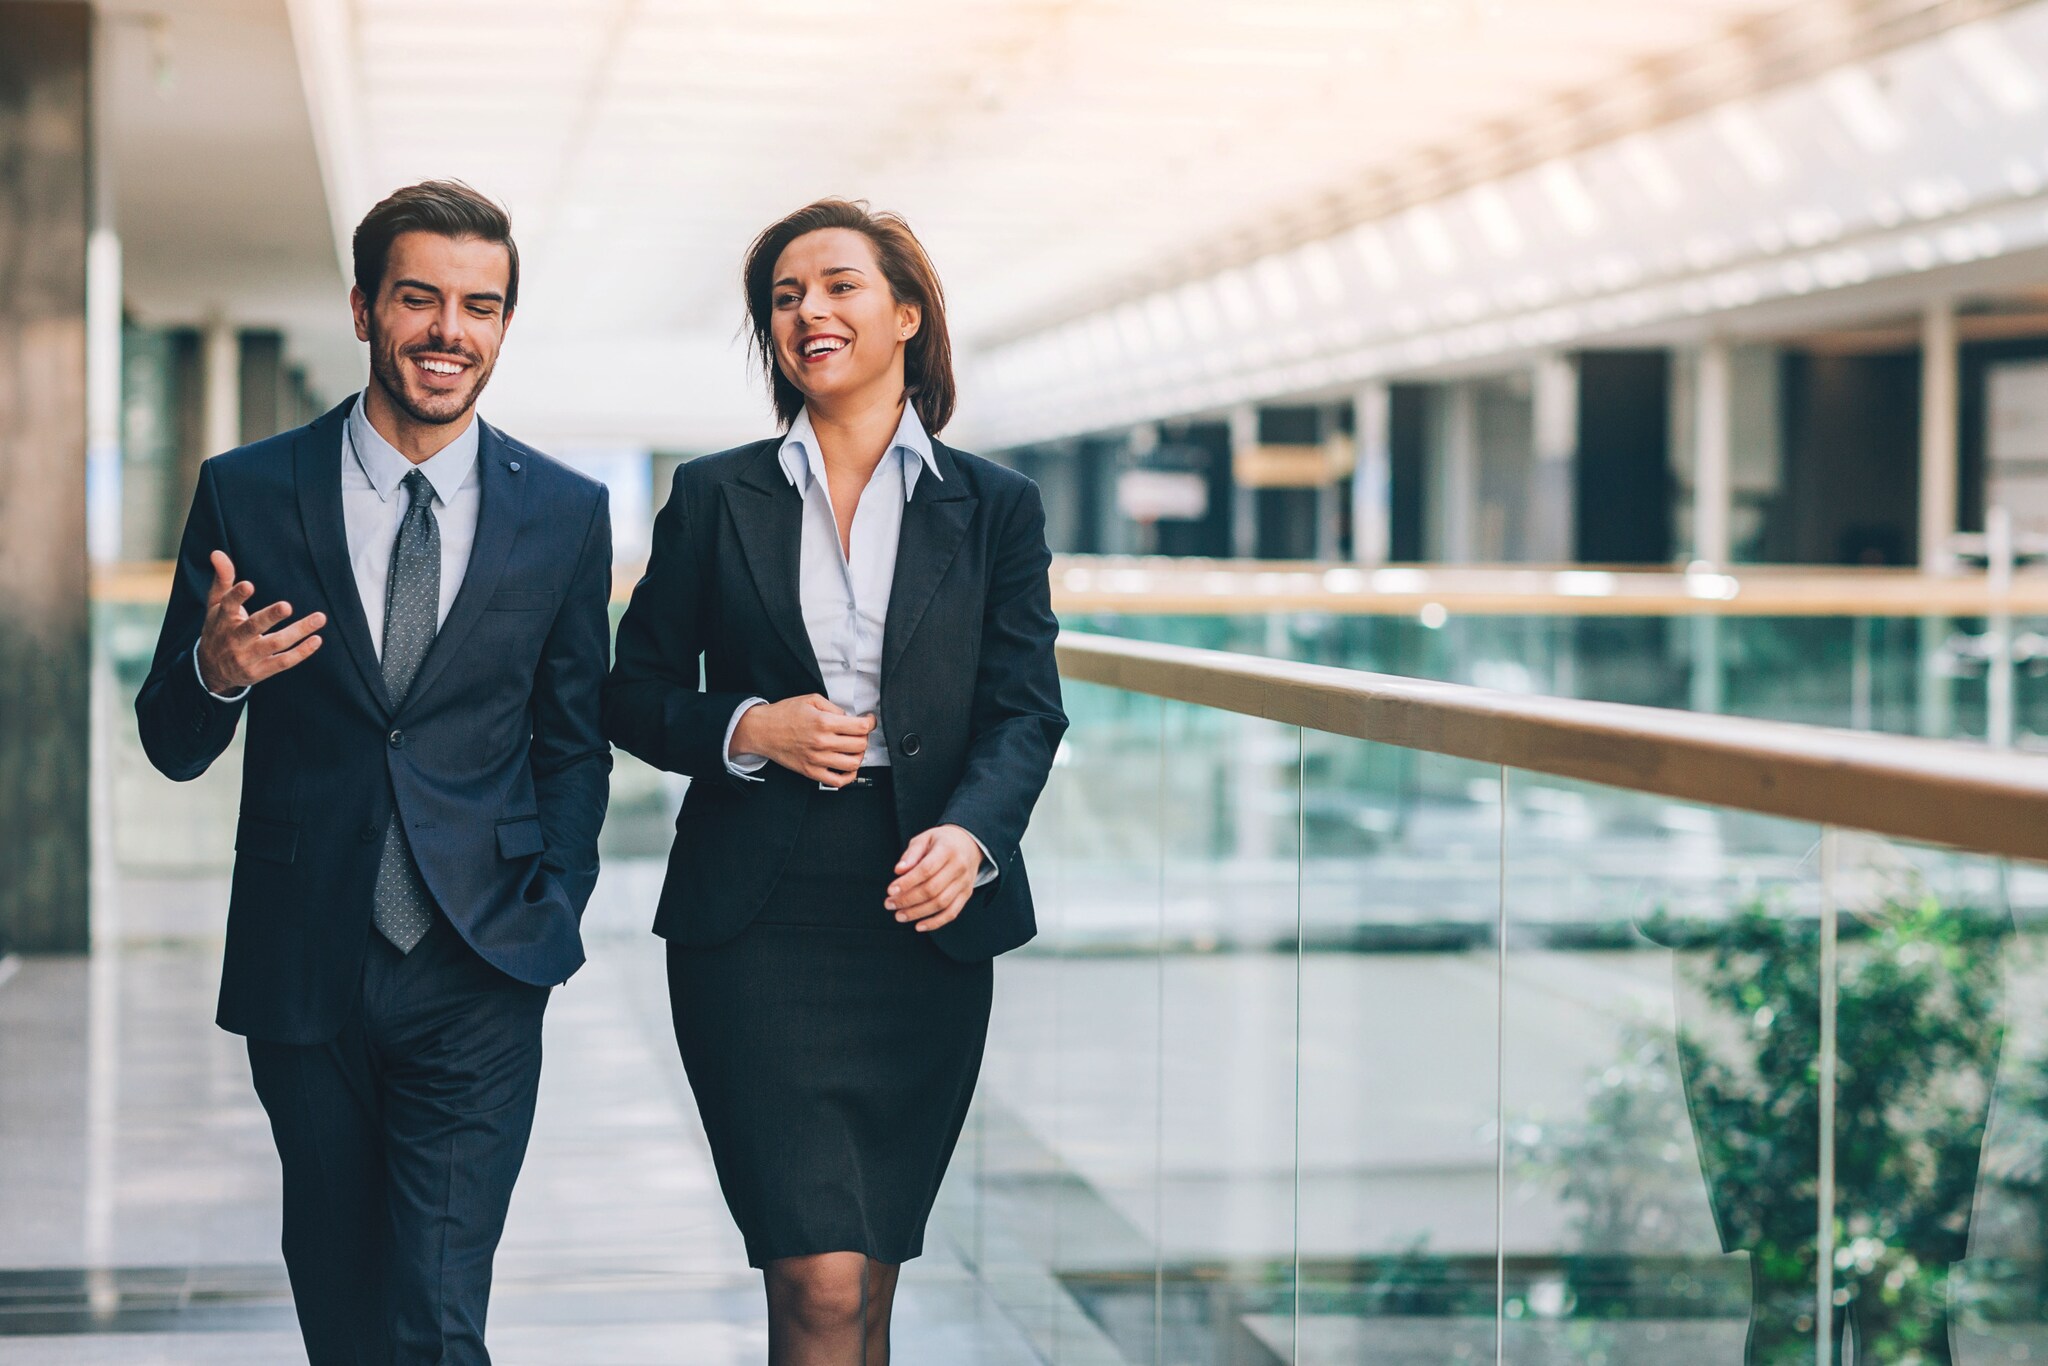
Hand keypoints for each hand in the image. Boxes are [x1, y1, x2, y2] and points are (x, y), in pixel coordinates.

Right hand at [195, 551, 326, 692]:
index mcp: (223, 619)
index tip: (248, 585)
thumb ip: (222, 579)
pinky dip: (301, 653)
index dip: (237, 596)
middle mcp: (234, 638)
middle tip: (287, 605)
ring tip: (320, 617)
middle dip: (270, 616)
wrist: (212, 669)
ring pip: (274, 644)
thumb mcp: (216, 605)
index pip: (228, 605)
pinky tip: (317, 639)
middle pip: (253, 627)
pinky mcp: (260, 671)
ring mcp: (247, 657)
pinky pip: (283, 662)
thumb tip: (217, 552)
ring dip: (298, 631)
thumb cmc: (219, 628)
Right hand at [731, 694, 873, 786]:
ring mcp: (817, 759)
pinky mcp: (811, 772)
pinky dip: (848, 776)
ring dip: (859, 755)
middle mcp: (822, 742)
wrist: (762, 730)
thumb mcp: (811, 700)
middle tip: (860, 733)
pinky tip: (847, 767)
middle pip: (860, 745)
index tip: (869, 721)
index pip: (860, 727)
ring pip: (853, 763)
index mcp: (823, 722)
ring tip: (854, 749)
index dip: (870, 723)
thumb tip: (849, 718)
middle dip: (864, 737)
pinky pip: (837, 781)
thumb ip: (834, 708)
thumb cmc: (784, 714)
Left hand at [887, 825, 982, 932]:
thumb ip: (911, 854)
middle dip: (908, 900)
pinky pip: (952, 913)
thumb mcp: (925, 838)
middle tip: (890, 904)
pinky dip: (935, 922)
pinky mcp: (966, 894)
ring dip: (917, 913)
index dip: (907, 882)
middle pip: (932, 889)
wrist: (969, 844)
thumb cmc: (942, 841)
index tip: (890, 890)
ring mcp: (964, 883)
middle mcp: (958, 867)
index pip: (926, 869)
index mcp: (947, 850)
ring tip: (899, 915)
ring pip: (941, 903)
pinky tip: (919, 926)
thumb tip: (899, 871)